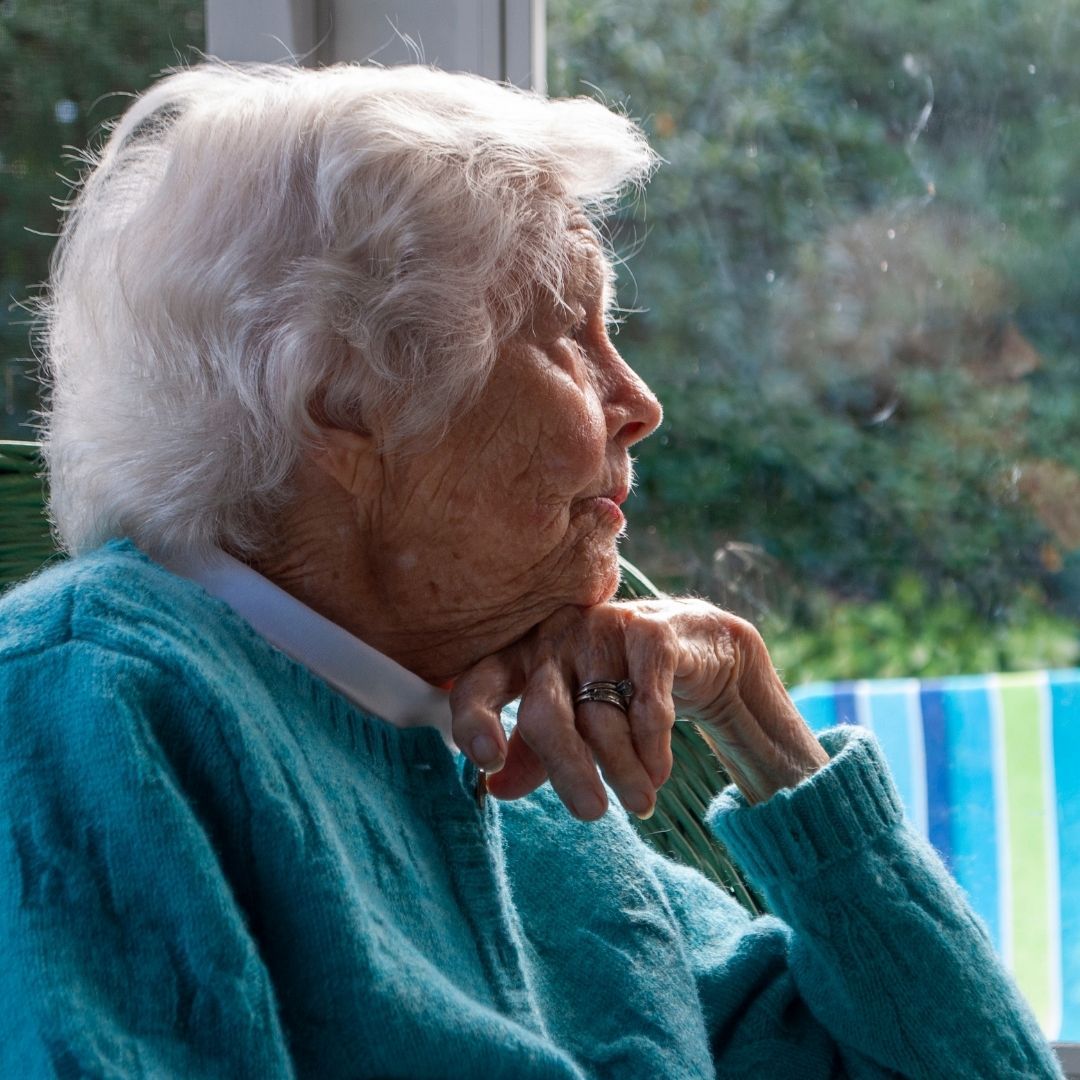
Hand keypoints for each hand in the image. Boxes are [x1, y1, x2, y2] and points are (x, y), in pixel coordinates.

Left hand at [450, 598, 828, 820]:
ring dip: (623, 768)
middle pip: (546, 710)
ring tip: (639, 801)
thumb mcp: (568, 719)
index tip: (487, 763)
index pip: (479, 684)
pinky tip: (658, 771)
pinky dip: (652, 745)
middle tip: (591, 813)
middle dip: (568, 767)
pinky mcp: (649, 632)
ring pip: (603, 715)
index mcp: (521, 656)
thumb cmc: (612, 686)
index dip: (475, 720)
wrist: (688, 645)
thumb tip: (495, 788)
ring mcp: (600, 629)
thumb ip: (532, 753)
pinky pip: (646, 702)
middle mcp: (553, 637)